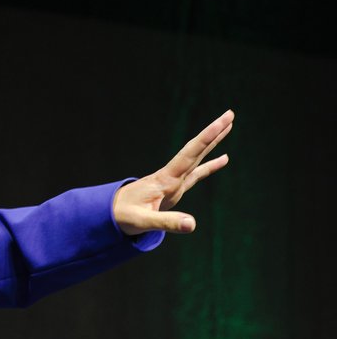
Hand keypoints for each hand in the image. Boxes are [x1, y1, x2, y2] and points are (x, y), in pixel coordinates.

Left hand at [113, 110, 233, 235]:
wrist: (108, 214)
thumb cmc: (123, 216)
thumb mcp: (143, 222)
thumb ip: (167, 223)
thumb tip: (192, 224)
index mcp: (166, 179)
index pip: (190, 154)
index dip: (207, 138)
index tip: (222, 122)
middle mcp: (171, 176)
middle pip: (195, 149)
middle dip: (213, 132)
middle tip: (229, 114)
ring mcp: (173, 181)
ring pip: (197, 157)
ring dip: (212, 143)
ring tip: (228, 127)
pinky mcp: (174, 188)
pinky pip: (197, 173)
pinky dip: (210, 165)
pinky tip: (223, 158)